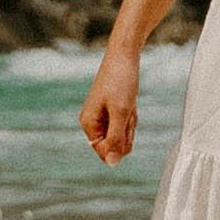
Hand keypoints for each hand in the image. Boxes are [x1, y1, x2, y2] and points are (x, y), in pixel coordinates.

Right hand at [79, 48, 141, 164]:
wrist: (125, 55)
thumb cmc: (121, 82)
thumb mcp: (122, 113)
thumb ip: (116, 139)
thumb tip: (113, 164)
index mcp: (88, 124)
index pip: (104, 152)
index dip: (119, 144)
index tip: (125, 123)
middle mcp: (92, 122)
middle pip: (115, 143)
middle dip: (126, 130)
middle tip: (127, 110)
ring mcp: (102, 116)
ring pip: (122, 133)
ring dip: (130, 121)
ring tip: (129, 102)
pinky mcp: (112, 110)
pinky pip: (126, 122)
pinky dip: (132, 114)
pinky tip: (131, 101)